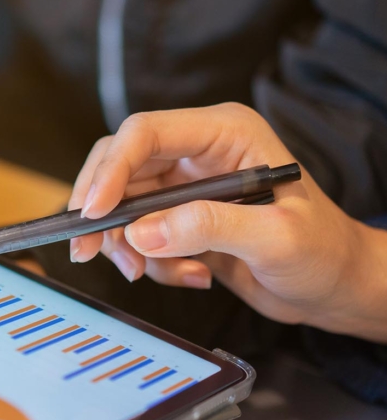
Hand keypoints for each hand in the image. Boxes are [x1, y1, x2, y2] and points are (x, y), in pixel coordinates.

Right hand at [69, 103, 386, 339]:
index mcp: (225, 133)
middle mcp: (198, 152)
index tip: (94, 213)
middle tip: (86, 249)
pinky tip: (192, 275)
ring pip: (123, 204)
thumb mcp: (276, 239)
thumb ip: (211, 228)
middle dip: (102, 211)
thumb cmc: (322, 253)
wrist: (333, 286)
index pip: (146, 133)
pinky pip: (139, 234)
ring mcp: (185, 186)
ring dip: (126, 244)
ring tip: (149, 273)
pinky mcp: (179, 218)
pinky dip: (151, 262)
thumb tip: (141, 233)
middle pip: (120, 165)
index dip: (112, 169)